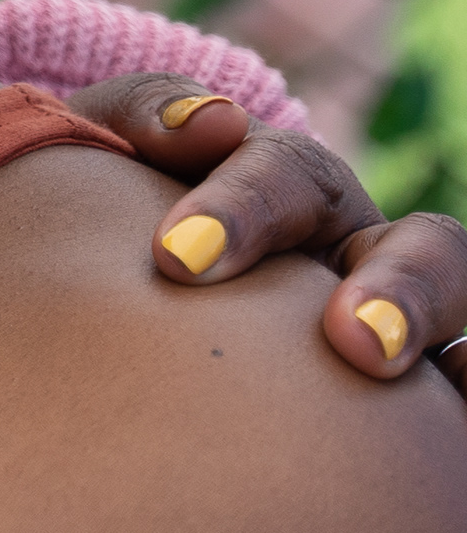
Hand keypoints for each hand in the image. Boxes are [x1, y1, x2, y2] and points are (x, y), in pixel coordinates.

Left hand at [62, 72, 466, 388]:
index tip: (175, 257)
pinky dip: (463, 397)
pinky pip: (458, 394)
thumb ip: (144, 118)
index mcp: (291, 186)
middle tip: (352, 339)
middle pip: (425, 247)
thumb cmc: (103, 209)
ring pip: (458, 306)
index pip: (287, 175)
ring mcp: (395, 323)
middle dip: (399, 287)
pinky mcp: (406, 393)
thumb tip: (213, 120)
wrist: (100, 302)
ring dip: (430, 330)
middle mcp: (362, 250)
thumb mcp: (107, 151)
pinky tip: (447, 415)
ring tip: (389, 377)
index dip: (242, 207)